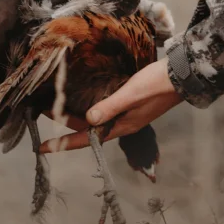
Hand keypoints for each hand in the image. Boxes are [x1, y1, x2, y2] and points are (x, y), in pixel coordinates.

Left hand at [39, 57, 182, 152]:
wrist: (182, 75)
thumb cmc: (157, 85)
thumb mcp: (131, 94)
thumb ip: (110, 107)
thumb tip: (88, 120)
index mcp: (120, 126)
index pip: (86, 139)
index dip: (63, 143)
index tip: (42, 147)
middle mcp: (121, 124)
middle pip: (87, 129)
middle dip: (65, 125)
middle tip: (43, 114)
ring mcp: (127, 115)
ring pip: (95, 120)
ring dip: (76, 116)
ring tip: (56, 108)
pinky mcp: (131, 104)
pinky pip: (104, 111)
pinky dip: (90, 108)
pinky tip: (83, 99)